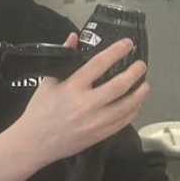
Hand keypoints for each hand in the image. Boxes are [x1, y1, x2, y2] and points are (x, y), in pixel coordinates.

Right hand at [13, 33, 148, 166]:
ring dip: (139, 94)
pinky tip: (136, 104)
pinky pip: (122, 122)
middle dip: (134, 73)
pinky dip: (132, 112)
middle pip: (119, 86)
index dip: (116, 51)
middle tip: (141, 66)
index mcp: (72, 87)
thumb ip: (63, 58)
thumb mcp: (47, 82)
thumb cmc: (39, 111)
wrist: (34, 143)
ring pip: (126, 106)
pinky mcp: (98, 135)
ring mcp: (94, 122)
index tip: (128, 44)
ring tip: (145, 85)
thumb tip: (73, 37)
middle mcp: (86, 104)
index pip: (99, 64)